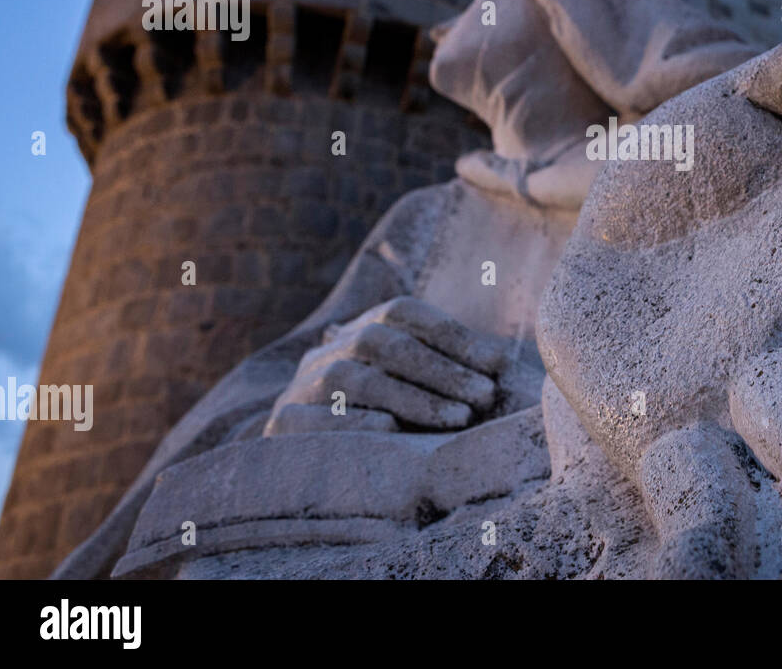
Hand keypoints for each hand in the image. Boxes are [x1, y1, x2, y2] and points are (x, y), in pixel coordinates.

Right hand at [264, 296, 511, 435]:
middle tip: (484, 395)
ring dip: (410, 397)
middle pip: (379, 341)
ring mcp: (299, 387)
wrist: (307, 469)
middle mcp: (326, 351)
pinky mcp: (279, 426)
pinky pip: (310, 419)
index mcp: (360, 330)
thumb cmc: (390, 427)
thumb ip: (450, 374)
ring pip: (350, 377)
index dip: (451, 333)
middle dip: (438, 368)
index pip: (402, 312)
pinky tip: (393, 431)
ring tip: (459, 418)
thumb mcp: (418, 393)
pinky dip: (353, 422)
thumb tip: (501, 364)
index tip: (498, 363)